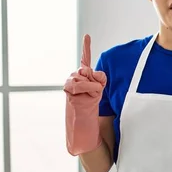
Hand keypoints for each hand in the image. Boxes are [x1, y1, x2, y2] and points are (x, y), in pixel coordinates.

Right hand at [64, 35, 106, 155]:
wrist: (85, 136)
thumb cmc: (93, 120)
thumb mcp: (98, 97)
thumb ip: (100, 83)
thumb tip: (100, 74)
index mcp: (81, 83)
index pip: (85, 62)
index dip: (86, 48)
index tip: (88, 35)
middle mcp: (74, 83)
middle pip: (86, 69)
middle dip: (95, 79)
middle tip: (95, 93)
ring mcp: (71, 89)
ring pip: (84, 75)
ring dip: (93, 87)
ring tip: (91, 99)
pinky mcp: (70, 95)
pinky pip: (82, 85)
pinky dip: (90, 88)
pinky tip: (90, 97)